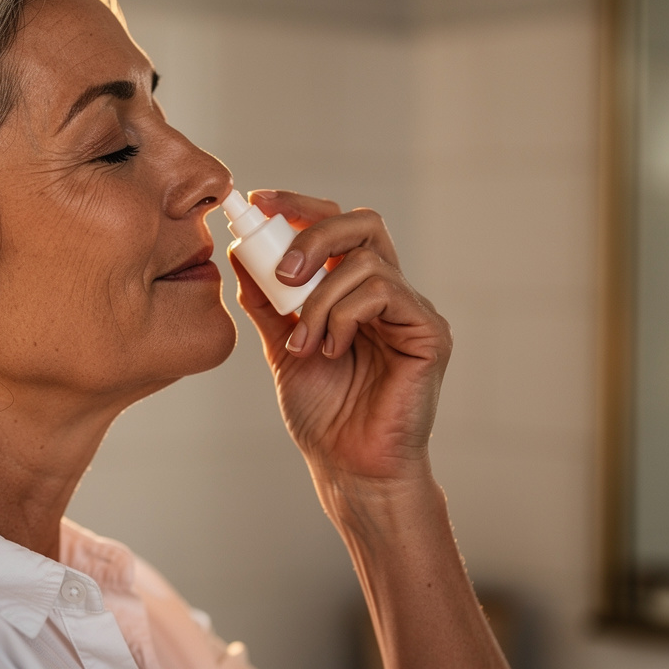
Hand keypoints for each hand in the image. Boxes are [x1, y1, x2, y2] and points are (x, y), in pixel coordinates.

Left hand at [229, 190, 451, 486]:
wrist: (347, 465)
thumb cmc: (322, 413)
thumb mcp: (281, 347)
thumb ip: (267, 302)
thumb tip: (240, 251)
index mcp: (352, 288)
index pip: (334, 224)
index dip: (297, 205)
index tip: (256, 203)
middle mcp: (386, 290)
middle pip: (360, 222)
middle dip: (312, 234)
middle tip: (283, 274)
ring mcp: (410, 309)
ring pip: (365, 260)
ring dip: (320, 298)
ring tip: (305, 343)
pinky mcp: (429, 332)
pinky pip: (384, 293)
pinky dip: (344, 315)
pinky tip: (332, 349)